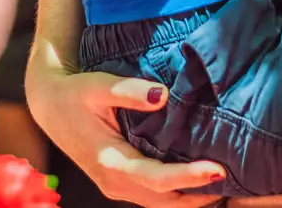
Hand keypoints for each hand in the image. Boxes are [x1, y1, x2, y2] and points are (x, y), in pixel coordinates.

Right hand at [23, 66, 224, 205]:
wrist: (49, 106)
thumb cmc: (74, 93)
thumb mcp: (98, 85)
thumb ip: (130, 91)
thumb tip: (163, 95)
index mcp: (110, 162)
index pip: (157, 180)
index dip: (189, 178)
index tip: (217, 170)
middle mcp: (114, 183)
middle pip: (165, 202)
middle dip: (199, 196)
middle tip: (232, 180)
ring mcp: (117, 187)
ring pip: (161, 204)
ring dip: (191, 199)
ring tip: (223, 185)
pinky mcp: (120, 183)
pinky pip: (154, 197)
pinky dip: (178, 194)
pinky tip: (197, 180)